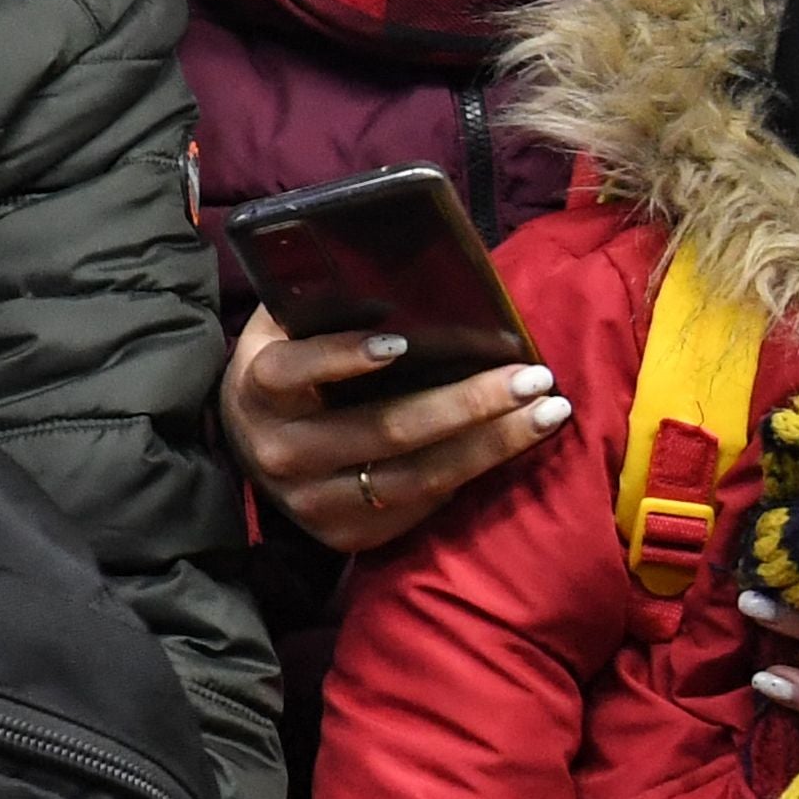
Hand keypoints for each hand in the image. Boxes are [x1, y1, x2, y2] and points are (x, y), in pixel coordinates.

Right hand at [224, 304, 568, 555]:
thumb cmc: (287, 368)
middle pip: (384, 430)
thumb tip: (394, 264)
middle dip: (466, 403)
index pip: (295, 372)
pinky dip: (471, 474)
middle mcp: (280, 451)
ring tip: (547, 412)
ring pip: (416, 477)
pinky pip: (419, 506)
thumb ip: (322, 304)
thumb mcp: (284, 330)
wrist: (251, 446)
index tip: (401, 343)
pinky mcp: (344, 535)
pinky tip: (512, 444)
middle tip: (532, 376)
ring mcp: (311, 501)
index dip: (344, 358)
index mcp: (259, 390)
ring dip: (490, 444)